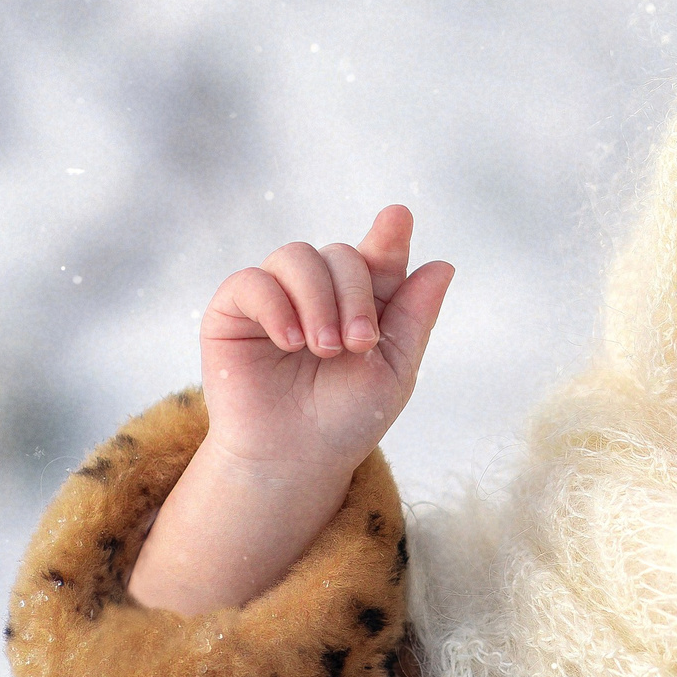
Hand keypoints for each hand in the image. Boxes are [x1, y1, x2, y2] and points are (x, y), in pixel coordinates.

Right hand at [198, 205, 455, 475]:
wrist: (296, 458)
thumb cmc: (347, 418)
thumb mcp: (394, 369)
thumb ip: (415, 316)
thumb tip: (444, 264)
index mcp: (362, 301)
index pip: (377, 255)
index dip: (388, 236)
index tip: (398, 218)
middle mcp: (318, 291)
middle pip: (340, 253)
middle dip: (355, 295)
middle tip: (357, 345)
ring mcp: (275, 297)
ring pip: (297, 256)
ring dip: (318, 299)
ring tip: (325, 349)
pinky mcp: (233, 311)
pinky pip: (252, 280)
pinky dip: (276, 305)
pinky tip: (291, 342)